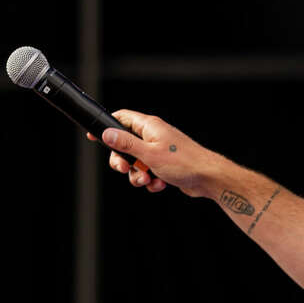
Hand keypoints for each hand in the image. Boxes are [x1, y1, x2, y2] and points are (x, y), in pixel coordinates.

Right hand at [87, 109, 216, 196]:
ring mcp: (160, 151)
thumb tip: (106, 133)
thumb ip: (126, 144)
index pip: (121, 118)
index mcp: (149, 126)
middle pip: (125, 145)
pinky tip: (160, 184)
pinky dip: (151, 180)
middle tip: (125, 169)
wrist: (209, 179)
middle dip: (123, 161)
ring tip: (148, 180)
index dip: (107, 126)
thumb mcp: (149, 153)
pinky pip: (149, 172)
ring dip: (138, 175)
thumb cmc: (184, 162)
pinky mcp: (166, 165)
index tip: (94, 136)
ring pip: (137, 163)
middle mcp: (154, 136)